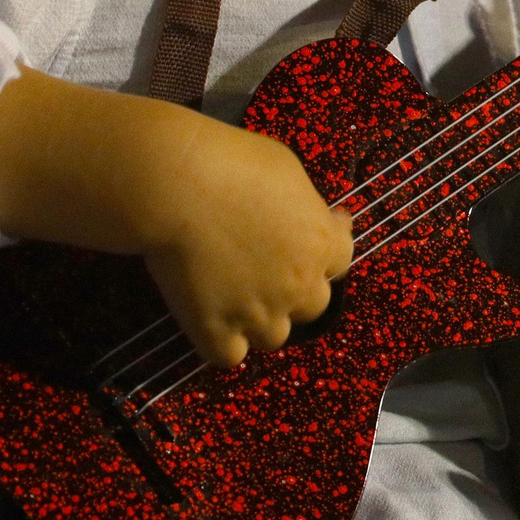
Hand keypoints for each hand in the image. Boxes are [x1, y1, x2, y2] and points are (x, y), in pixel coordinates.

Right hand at [0, 71, 353, 367]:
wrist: (178, 187)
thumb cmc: (235, 164)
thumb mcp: (289, 171)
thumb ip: (306, 207)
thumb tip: (314, 216)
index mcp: (323, 244)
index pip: (341, 261)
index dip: (322, 252)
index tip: (305, 237)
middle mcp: (299, 285)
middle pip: (312, 304)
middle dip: (294, 289)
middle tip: (266, 270)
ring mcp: (259, 313)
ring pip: (274, 336)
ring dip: (261, 320)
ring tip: (237, 297)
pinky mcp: (215, 331)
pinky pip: (229, 355)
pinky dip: (222, 342)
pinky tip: (210, 319)